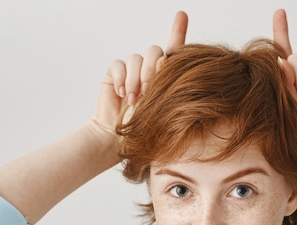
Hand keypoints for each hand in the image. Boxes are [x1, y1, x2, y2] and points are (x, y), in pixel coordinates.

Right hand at [94, 11, 187, 132]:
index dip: (178, 30)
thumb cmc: (145, 129)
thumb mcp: (163, 106)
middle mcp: (148, 70)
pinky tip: (122, 94)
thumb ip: (166, 82)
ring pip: (136, 58)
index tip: (181, 15)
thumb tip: (166, 58)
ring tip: (133, 100)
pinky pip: (119, 64)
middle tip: (147, 92)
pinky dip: (121, 78)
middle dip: (152, 70)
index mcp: (165, 77)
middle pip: (154, 51)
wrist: (119, 137)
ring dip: (135, 79)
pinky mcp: (115, 73)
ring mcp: (131, 71)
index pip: (173, 49)